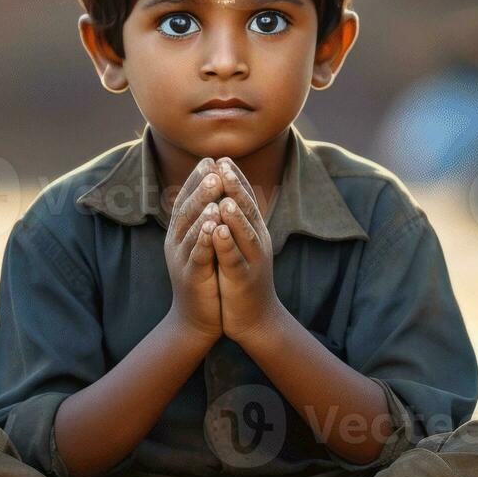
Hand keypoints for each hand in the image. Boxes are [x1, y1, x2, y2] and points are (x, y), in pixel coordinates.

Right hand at [165, 157, 224, 341]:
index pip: (187, 199)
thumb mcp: (204, 243)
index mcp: (180, 232)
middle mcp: (175, 241)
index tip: (211, 159)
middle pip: (186, 209)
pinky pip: (196, 253)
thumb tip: (216, 189)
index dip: (197, 179)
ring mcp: (181, 258)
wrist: (198, 318)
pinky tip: (212, 225)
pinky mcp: (191, 276)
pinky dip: (203, 238)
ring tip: (214, 190)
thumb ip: (207, 218)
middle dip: (200, 187)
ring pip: (190, 229)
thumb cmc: (206, 276)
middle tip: (213, 168)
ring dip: (201, 207)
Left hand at [210, 157, 281, 342]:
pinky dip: (227, 244)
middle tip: (223, 165)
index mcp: (254, 231)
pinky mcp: (243, 279)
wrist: (256, 319)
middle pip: (247, 209)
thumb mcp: (241, 245)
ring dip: (235, 214)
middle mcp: (257, 240)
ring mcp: (252, 260)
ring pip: (244, 233)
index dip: (235, 178)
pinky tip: (219, 231)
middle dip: (235, 187)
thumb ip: (235, 221)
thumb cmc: (243, 279)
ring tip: (225, 198)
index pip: (245, 198)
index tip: (221, 157)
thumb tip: (226, 194)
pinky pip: (235, 258)